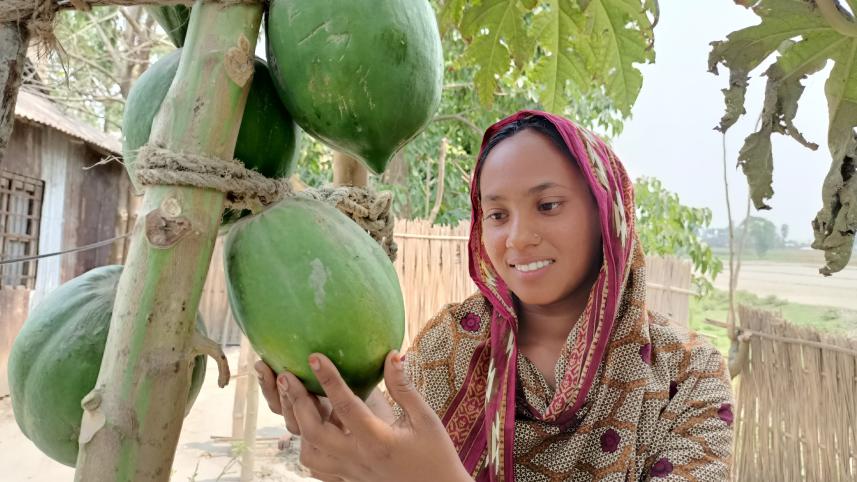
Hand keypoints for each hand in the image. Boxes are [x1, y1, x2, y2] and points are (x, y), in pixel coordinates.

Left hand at [279, 351, 470, 481]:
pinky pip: (317, 467)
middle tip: (287, 375)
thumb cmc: (436, 456)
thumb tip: (392, 356)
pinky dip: (308, 447)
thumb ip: (404, 388)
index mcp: (377, 440)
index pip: (346, 405)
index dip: (328, 379)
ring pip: (309, 453)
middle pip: (313, 431)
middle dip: (297, 401)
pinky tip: (313, 428)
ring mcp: (350, 472)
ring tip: (297, 400)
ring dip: (298, 426)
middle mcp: (358, 458)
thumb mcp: (426, 419)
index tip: (314, 356)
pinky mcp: (348, 479)